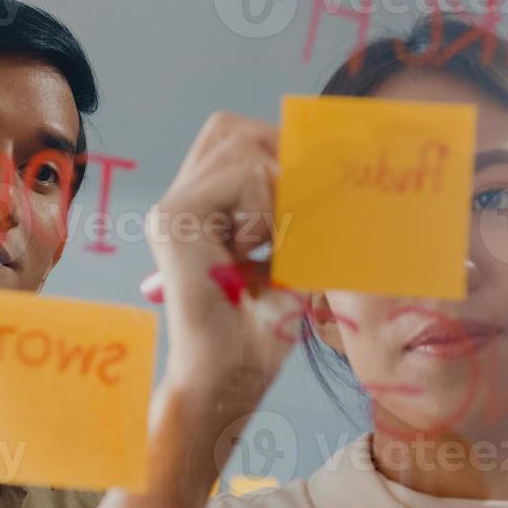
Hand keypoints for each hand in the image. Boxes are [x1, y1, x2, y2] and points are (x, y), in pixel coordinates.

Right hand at [147, 112, 304, 425]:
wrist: (226, 378)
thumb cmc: (259, 328)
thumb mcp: (289, 255)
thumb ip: (296, 208)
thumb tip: (335, 157)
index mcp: (198, 207)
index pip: (237, 139)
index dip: (279, 151)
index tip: (310, 196)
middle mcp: (179, 201)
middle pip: (232, 129)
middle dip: (277, 160)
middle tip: (294, 219)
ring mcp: (171, 208)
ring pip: (242, 147)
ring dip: (277, 190)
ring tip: (272, 244)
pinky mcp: (174, 219)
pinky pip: (245, 176)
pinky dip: (271, 208)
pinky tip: (260, 251)